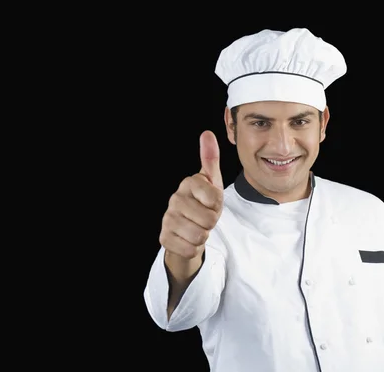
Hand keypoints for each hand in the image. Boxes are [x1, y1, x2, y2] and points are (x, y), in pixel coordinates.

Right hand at [159, 130, 223, 259]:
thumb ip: (210, 159)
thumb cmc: (203, 203)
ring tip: (197, 228)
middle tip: (204, 218)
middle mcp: (175, 199)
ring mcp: (167, 219)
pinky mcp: (164, 238)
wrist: (188, 230)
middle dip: (211, 223)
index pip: (216, 199)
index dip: (219, 206)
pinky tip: (187, 239)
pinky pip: (189, 249)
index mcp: (188, 183)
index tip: (211, 204)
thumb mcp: (212, 183)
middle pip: (209, 220)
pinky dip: (193, 249)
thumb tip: (207, 133)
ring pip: (199, 236)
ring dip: (203, 237)